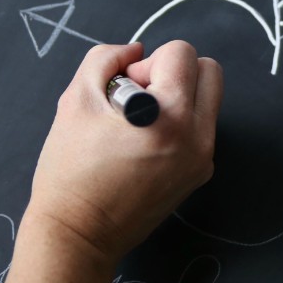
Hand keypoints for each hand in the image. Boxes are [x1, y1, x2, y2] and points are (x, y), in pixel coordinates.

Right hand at [23, 41, 222, 269]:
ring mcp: (204, 158)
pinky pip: (202, 129)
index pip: (182, 52)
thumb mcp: (76, 99)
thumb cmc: (71, 169)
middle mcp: (198, 135)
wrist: (80, 232)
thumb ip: (106, 59)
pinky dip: (180, 125)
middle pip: (210, 71)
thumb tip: (136, 49)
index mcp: (169, 114)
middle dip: (174, 72)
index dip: (147, 62)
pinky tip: (146, 145)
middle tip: (139, 97)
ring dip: (178, 97)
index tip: (124, 89)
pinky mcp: (201, 174)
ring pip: (208, 100)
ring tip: (140, 122)